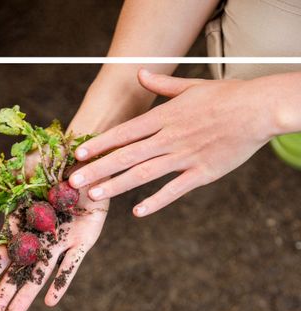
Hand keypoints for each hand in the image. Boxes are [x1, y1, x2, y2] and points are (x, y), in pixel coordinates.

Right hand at [0, 173, 108, 310]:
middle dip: (1, 297)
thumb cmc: (46, 160)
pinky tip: (49, 301)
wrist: (85, 154)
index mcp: (17, 226)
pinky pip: (71, 264)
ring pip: (39, 274)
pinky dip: (61, 281)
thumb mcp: (13, 173)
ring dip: (26, 296)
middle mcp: (36, 239)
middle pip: (15, 274)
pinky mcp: (83, 239)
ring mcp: (59, 241)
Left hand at [70, 69, 276, 216]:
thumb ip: (161, 84)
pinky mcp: (202, 173)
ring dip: (118, 185)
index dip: (100, 144)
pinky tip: (138, 211)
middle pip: (127, 155)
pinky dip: (156, 201)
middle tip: (74, 181)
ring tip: (95, 195)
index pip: (125, 132)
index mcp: (165, 117)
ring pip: (144, 173)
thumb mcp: (191, 86)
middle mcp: (170, 138)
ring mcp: (185, 156)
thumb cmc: (225, 97)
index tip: (79, 154)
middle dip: (98, 168)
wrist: (260, 109)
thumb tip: (139, 73)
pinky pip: (174, 190)